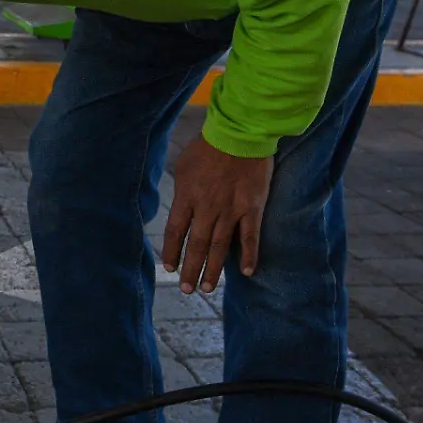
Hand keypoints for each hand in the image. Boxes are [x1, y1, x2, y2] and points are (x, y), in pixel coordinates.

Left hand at [162, 137, 272, 294]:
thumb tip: (176, 207)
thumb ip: (181, 190)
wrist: (240, 133)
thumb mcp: (184, 166)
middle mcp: (207, 208)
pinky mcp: (252, 207)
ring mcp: (231, 209)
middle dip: (190, 269)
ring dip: (214, 270)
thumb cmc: (208, 146)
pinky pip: (250, 236)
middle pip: (197, 245)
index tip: (169, 268)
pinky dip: (249, 255)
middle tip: (187, 289)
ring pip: (221, 246)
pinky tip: (247, 273)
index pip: (176, 231)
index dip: (172, 252)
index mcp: (187, 196)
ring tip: (208, 288)